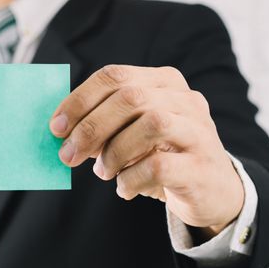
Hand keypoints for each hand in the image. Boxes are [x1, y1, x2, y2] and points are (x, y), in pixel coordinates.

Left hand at [49, 65, 243, 235]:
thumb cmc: (162, 157)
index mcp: (164, 83)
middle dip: (90, 128)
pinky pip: (159, 166)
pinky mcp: (201, 166)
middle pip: (130, 98)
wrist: (212, 191)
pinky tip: (125, 189)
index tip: (56, 127)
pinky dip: (131, 179)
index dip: (79, 100)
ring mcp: (198, 131)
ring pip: (150, 125)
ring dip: (113, 153)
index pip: (115, 76)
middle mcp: (185, 100)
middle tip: (68, 156)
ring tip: (103, 173)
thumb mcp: (132, 134)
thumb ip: (104, 127)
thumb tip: (61, 132)